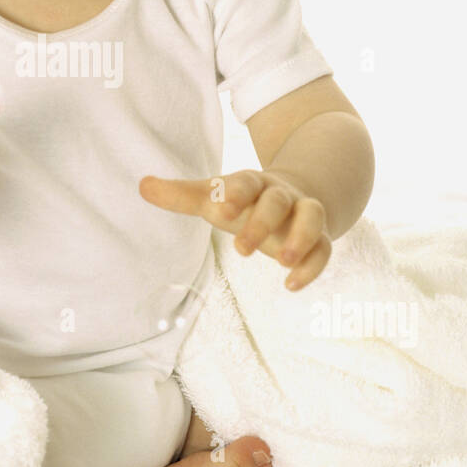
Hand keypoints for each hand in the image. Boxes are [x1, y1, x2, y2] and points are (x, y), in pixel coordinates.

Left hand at [139, 168, 331, 290]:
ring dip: (301, 238)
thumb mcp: (214, 198)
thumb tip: (142, 185)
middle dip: (262, 223)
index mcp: (253, 182)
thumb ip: (180, 195)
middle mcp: (281, 195)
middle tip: (242, 251)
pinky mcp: (318, 238)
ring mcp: (303, 215)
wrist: (294, 196)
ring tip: (282, 264)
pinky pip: (325, 248)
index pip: (247, 181)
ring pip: (312, 217)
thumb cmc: (244, 201)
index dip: (236, 194)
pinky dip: (312, 266)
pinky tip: (291, 285)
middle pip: (278, 201)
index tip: (219, 211)